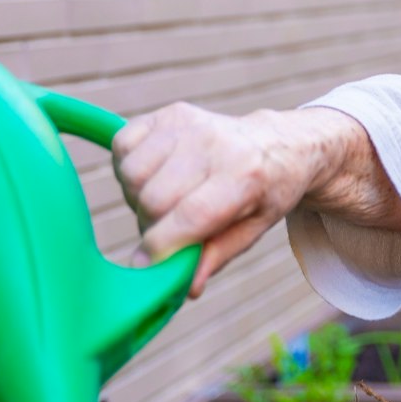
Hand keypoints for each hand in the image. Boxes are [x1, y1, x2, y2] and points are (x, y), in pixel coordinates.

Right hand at [112, 103, 362, 296]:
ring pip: (132, 175)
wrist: (277, 143)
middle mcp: (215, 144)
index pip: (190, 216)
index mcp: (245, 176)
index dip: (161, 247)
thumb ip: (217, 256)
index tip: (146, 266)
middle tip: (170, 229)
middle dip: (152, 226)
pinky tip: (156, 174)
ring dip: (138, 197)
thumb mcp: (254, 229)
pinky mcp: (168, 113)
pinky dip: (129, 167)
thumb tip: (186, 288)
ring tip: (166, 200)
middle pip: (153, 199)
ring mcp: (189, 123)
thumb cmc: (265, 192)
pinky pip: (123, 146)